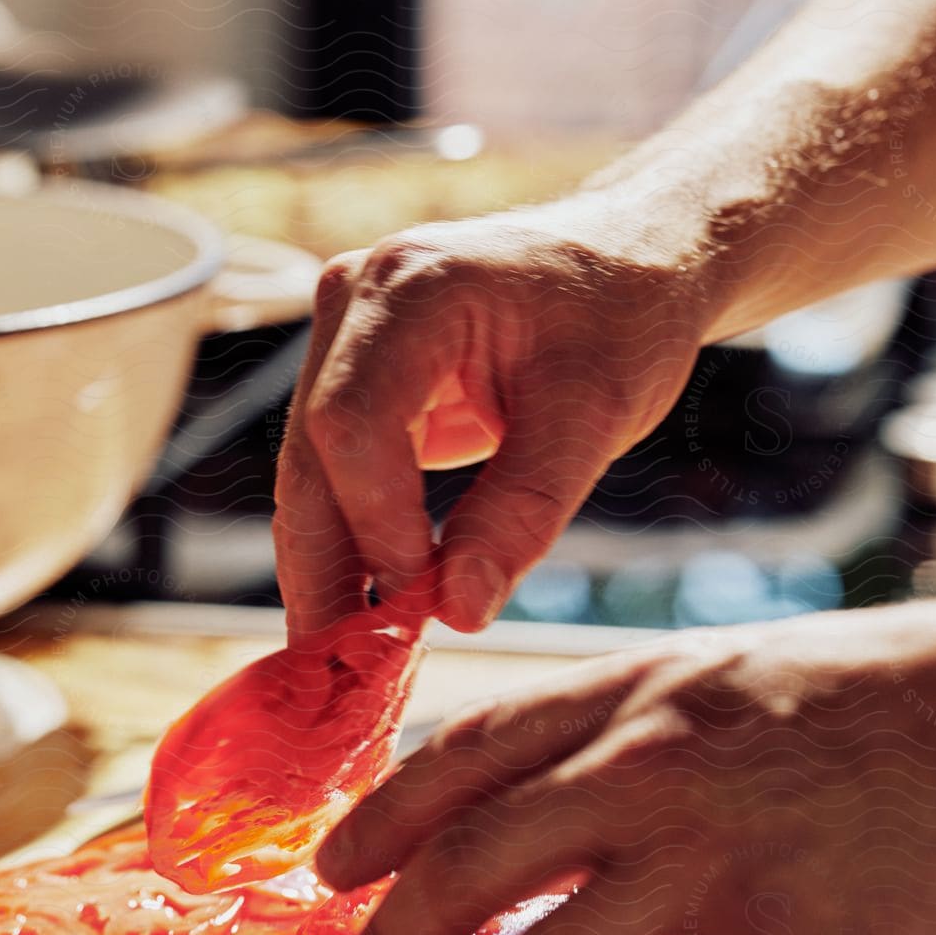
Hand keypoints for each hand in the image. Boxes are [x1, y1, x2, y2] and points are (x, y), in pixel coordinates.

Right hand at [272, 192, 721, 635]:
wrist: (628, 261)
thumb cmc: (624, 318)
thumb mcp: (596, 415)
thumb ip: (524, 511)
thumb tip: (460, 612)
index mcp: (412, 285)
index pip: (353, 421)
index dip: (376, 523)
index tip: (420, 601)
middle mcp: (354, 297)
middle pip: (310, 454)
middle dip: (326, 567)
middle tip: (338, 673)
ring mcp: (342, 333)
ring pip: (308, 471)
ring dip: (328, 565)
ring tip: (344, 660)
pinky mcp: (350, 372)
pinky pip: (332, 469)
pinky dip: (351, 539)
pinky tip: (364, 607)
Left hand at [315, 592, 935, 934]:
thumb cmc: (879, 693)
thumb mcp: (719, 674)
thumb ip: (624, 730)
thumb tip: (542, 798)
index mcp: (626, 694)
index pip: (461, 754)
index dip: (380, 816)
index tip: (333, 866)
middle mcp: (640, 768)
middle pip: (463, 863)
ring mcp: (700, 855)